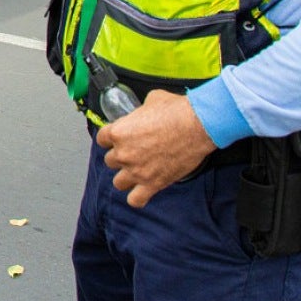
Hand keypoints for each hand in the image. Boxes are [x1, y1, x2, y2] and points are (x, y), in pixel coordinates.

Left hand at [94, 89, 217, 207]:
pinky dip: (137, 198)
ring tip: (138, 171)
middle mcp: (123, 153)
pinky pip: (135, 200)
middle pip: (110, 161)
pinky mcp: (153, 184)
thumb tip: (143, 112)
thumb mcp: (151, 100)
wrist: (198, 125)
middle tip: (136, 153)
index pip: (102, 139)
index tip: (120, 139)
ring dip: (126, 177)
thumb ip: (140, 111)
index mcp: (118, 132)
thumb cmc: (176, 111)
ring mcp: (137, 171)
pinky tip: (144, 190)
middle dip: (122, 157)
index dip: (111, 139)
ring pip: (118, 182)